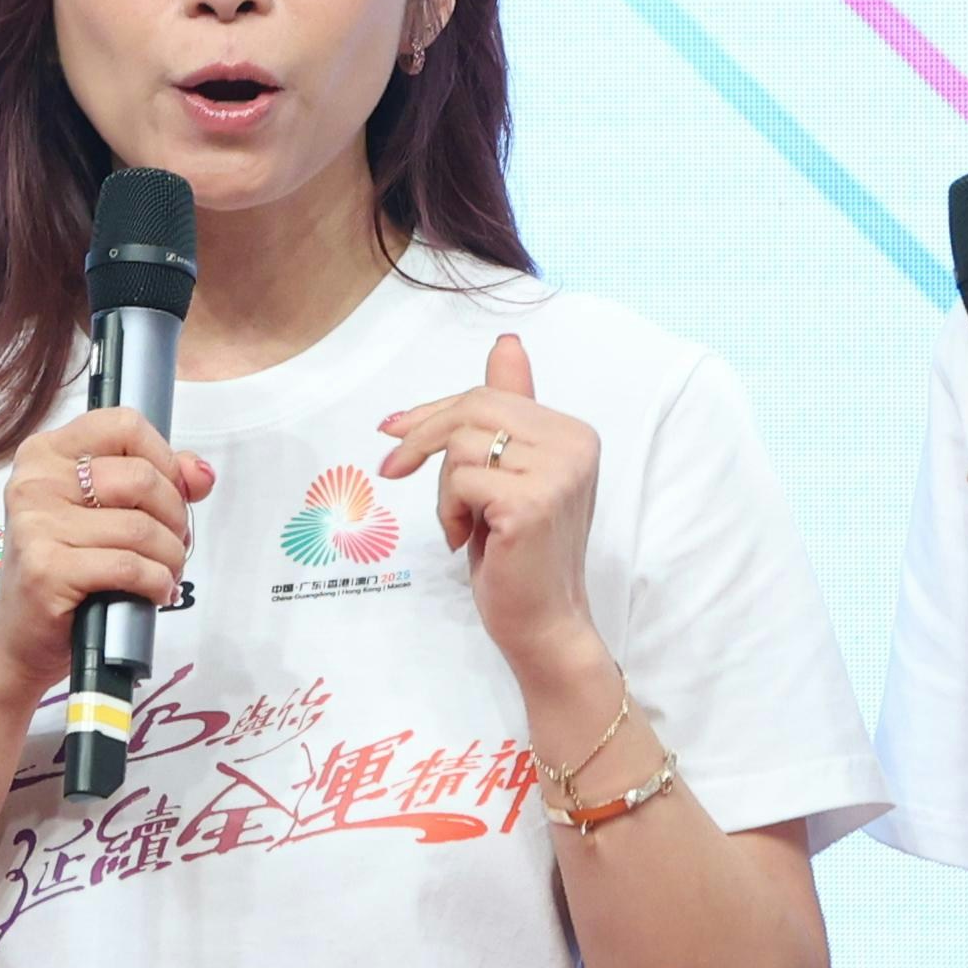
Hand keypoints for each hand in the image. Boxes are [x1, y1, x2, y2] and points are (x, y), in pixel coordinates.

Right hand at [0, 407, 214, 693]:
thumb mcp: (103, 513)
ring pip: (141, 528)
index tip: (174, 491)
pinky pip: (129, 566)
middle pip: (141, 477)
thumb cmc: (65, 569)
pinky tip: (154, 593)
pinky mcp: (46, 569)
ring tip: (165, 573)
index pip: (125, 424)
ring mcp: (35, 524)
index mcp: (45, 453)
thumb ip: (154, 480)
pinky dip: (156, 583)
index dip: (165, 458)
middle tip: (173, 543)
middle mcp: (34, 481)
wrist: (20, 637)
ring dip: (170, 557)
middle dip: (175, 516)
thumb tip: (201, 473)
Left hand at [377, 334, 605, 685]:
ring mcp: (558, 473)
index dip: (434, 412)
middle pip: (473, 409)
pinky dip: (448, 511)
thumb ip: (508, 412)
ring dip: (443, 489)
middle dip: (423, 438)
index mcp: (573, 432)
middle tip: (393, 470)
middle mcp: (574, 444)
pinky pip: (459, 480)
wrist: (544, 624)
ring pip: (461, 446)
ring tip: (462, 524)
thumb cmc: (519, 554)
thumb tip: (507, 344)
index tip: (392, 429)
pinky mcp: (532, 503)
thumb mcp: (511, 474)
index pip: (490, 395)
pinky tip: (466, 539)